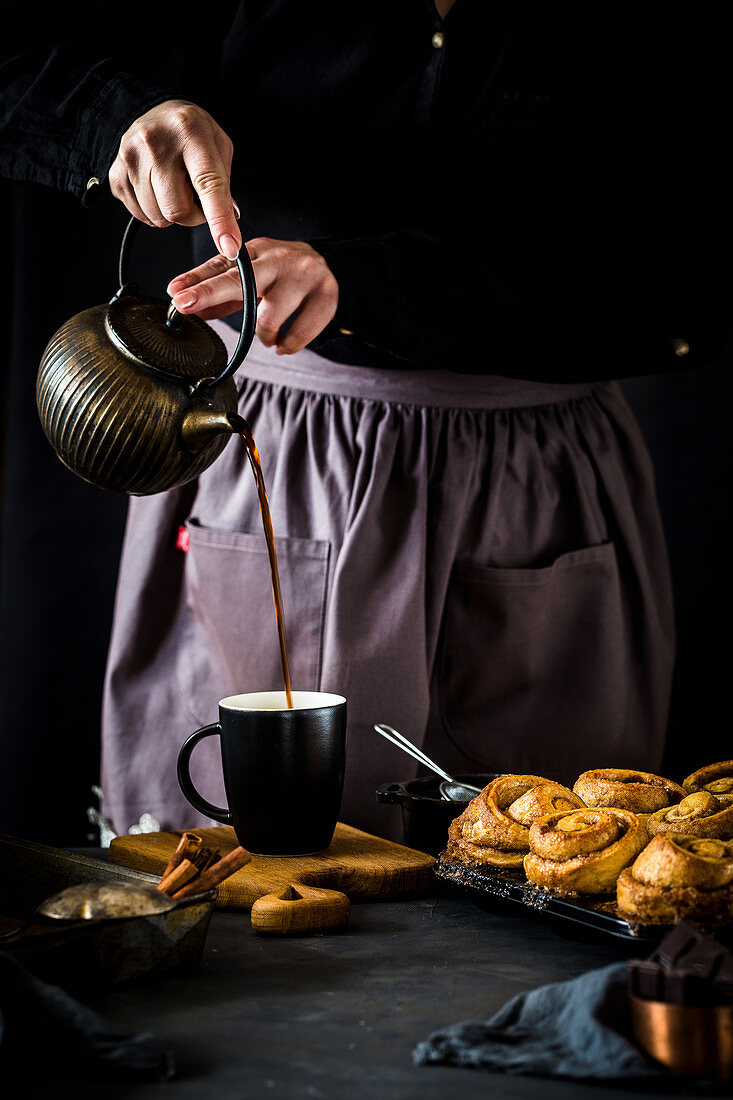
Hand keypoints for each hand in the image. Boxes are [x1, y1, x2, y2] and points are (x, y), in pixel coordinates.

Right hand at [108, 99, 240, 260]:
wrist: (156, 113)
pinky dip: (153, 211)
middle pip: (177, 211)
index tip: (229, 246)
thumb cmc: (191, 132)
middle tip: (195, 197)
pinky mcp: (116, 173)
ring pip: (158, 217)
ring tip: (174, 187)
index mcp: (190, 132)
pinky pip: (140, 215)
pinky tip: (157, 189)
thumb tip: (228, 226)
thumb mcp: (218, 147)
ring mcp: (130, 157)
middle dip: (192, 216)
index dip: (219, 220)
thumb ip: (225, 185)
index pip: (208, 185)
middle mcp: (156, 142)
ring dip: (171, 213)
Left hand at [167, 238, 338, 354]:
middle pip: (243, 280)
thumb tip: (184, 304)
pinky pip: (300, 333)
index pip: (223, 267)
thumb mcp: (250, 275)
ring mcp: (304, 276)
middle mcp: (280, 259)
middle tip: (185, 305)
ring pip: (270, 316)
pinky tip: (283, 345)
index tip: (176, 294)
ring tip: (268, 337)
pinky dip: (287, 345)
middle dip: (210, 292)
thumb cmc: (281, 274)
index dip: (198, 281)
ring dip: (263, 336)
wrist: (329, 265)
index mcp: (258, 251)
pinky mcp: (326, 296)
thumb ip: (220, 292)